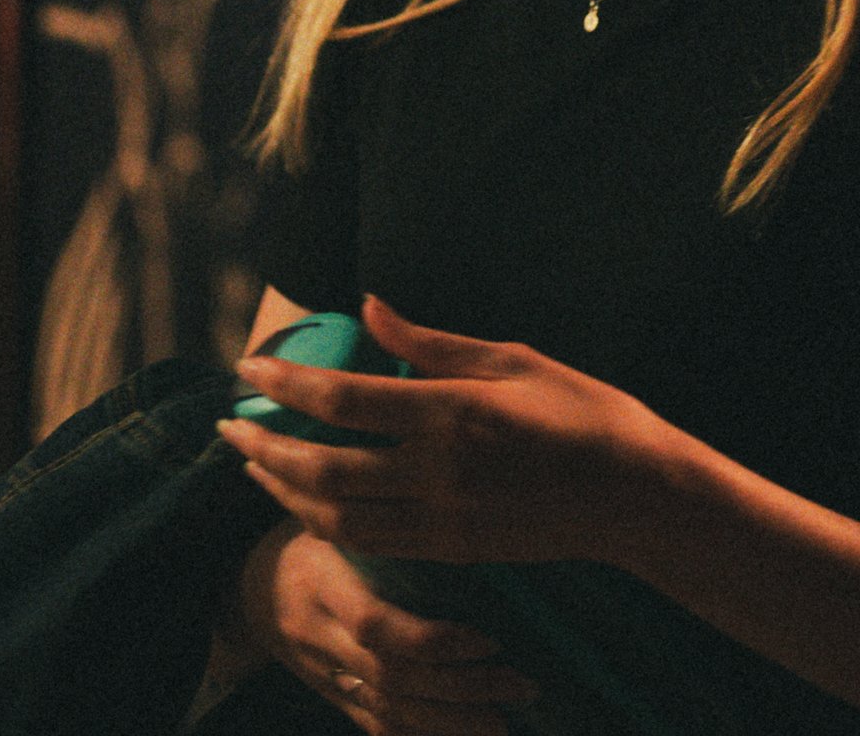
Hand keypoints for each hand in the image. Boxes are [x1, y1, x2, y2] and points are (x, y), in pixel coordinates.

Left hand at [218, 296, 672, 567]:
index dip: (286, 383)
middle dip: (263, 445)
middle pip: (322, 465)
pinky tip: (306, 502)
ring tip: (252, 465)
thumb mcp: (513, 358)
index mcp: (452, 412)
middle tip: (226, 425)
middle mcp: (437, 471)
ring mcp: (442, 519)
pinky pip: (369, 542)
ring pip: (335, 515)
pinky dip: (325, 522)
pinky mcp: (450, 551)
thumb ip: (432, 341)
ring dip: (283, 490)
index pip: (344, 399)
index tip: (247, 365)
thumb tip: (370, 307)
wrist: (633, 496)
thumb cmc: (582, 410)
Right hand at [236, 518, 539, 733]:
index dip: (432, 640)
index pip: (376, 626)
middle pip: (392, 677)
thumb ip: (378, 524)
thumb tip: (456, 507)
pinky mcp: (333, 697)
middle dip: (461, 687)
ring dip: (451, 722)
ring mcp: (325, 675)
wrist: (247, 590)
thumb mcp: (332, 519)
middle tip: (522, 683)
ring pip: (389, 711)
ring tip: (506, 722)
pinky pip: (377, 727)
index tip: (489, 638)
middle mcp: (320, 638)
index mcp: (322, 585)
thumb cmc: (310, 536)